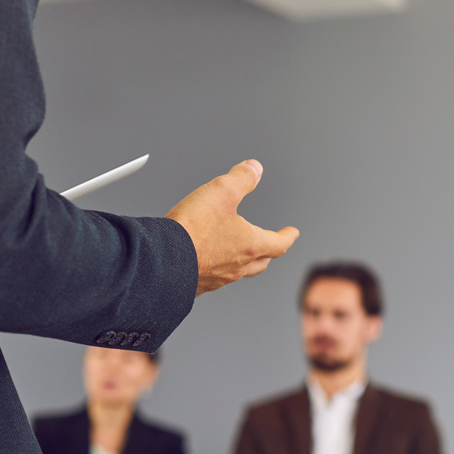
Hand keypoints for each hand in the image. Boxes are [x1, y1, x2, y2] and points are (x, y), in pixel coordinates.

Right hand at [165, 160, 299, 296]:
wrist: (160, 261)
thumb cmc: (192, 229)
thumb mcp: (221, 192)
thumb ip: (241, 178)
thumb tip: (255, 168)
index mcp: (250, 245)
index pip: (278, 243)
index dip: (287, 236)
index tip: (292, 233)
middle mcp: (237, 266)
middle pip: (261, 262)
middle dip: (268, 252)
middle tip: (271, 246)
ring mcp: (217, 278)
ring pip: (238, 272)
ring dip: (243, 262)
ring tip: (239, 254)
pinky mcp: (197, 285)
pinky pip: (214, 279)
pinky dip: (218, 269)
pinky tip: (208, 263)